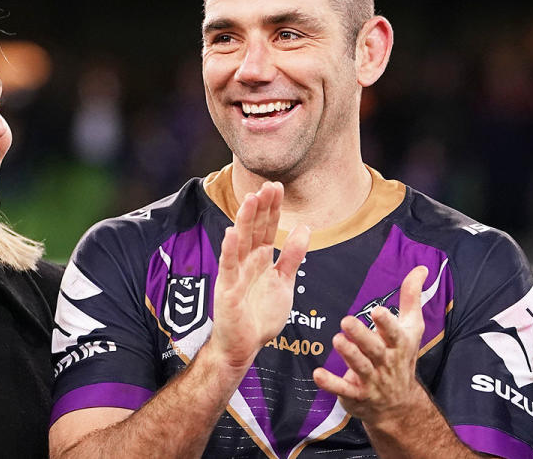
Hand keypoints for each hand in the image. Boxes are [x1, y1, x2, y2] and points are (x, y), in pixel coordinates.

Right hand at [209, 181, 310, 369]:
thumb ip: (292, 256)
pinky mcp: (226, 290)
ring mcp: (235, 274)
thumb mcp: (284, 282)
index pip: (267, 228)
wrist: (244, 346)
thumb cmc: (260, 316)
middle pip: (254, 230)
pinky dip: (229, 250)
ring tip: (250, 199)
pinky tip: (231, 233)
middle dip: (261, 208)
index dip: (272, 209)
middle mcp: (246, 262)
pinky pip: (228, 267)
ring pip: (240, 243)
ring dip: (244, 221)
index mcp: (260, 259)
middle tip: (268, 186)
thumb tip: (305, 228)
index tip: (277, 187)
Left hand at [313, 265, 429, 427]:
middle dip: (362, 336)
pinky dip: (331, 383)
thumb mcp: (411, 328)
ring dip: (348, 354)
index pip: (395, 333)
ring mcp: (371, 380)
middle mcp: (385, 362)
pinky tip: (317, 374)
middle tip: (346, 321)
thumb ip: (411, 297)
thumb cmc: (402, 357)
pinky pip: (343, 389)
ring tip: (337, 339)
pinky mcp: (356, 394)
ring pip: (360, 367)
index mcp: (398, 344)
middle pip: (375, 350)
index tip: (377, 310)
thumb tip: (422, 268)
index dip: (387, 323)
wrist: (399, 405)